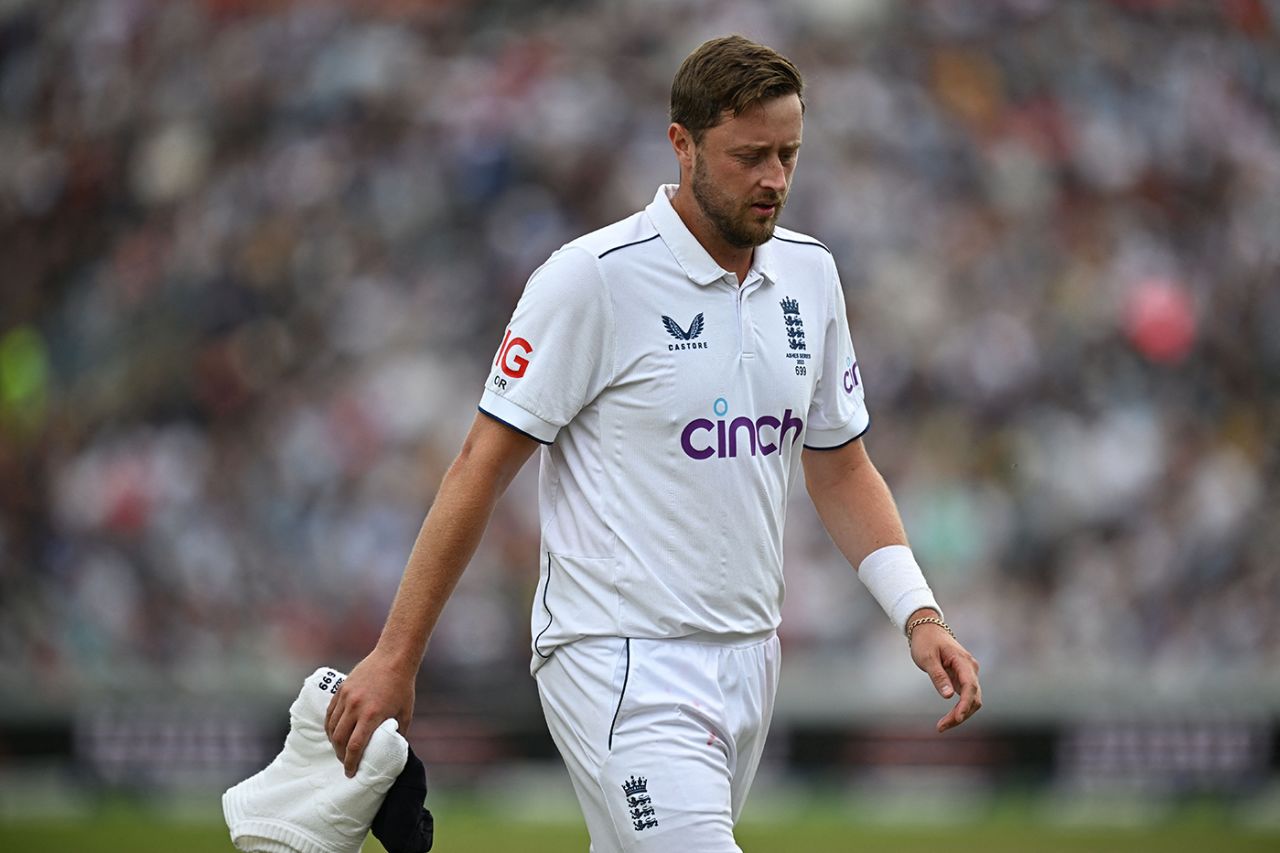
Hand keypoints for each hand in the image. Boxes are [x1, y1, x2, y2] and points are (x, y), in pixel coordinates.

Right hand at [325, 649, 416, 777]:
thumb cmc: (402, 687)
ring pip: (331, 727)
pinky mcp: (341, 689)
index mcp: (372, 715)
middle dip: (340, 755)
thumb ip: (397, 733)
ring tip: (340, 749)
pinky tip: (334, 733)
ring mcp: (346, 697)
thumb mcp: (405, 713)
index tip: (350, 773)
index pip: (355, 746)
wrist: (394, 658)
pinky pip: (330, 713)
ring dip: (333, 742)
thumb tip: (392, 750)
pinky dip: (330, 726)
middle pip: (339, 739)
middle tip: (345, 763)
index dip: (350, 763)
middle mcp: (356, 707)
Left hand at [908, 615, 981, 732]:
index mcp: (963, 661)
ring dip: (960, 714)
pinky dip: (959, 709)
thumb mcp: (927, 657)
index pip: (970, 686)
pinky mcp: (963, 678)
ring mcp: (968, 674)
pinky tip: (948, 719)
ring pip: (972, 699)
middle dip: (961, 714)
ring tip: (942, 726)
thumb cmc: (925, 641)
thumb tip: (948, 696)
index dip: (966, 704)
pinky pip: (966, 697)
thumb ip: (938, 676)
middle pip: (973, 697)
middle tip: (941, 727)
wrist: (927, 629)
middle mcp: (970, 668)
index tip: (958, 717)